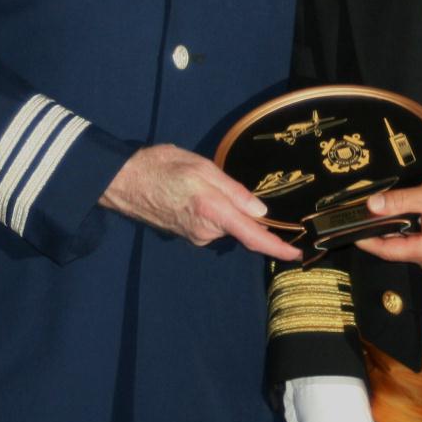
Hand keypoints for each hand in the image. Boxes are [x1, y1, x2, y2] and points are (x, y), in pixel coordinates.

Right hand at [100, 143, 302, 260]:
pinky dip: (211, 210)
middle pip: (240, 226)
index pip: (253, 236)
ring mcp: (194, 236)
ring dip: (223, 207)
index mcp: (213, 213)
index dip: (277, 247)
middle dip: (242, 209)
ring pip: (224, 224)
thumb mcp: (202, 168)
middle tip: (222, 180)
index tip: (298, 253)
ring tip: (200, 181)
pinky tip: (193, 191)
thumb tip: (261, 210)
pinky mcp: (186, 234)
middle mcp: (205, 232)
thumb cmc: (162, 167)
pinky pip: (210, 224)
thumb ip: (234, 190)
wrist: (123, 181)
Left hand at [354, 175, 421, 275]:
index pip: (386, 250)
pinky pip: (421, 243)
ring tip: (396, 205)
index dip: (366, 239)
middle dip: (384, 228)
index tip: (349, 230)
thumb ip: (401, 201)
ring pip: (408, 244)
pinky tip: (415, 212)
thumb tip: (372, 205)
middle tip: (370, 208)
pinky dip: (414, 229)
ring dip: (400, 227)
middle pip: (396, 247)